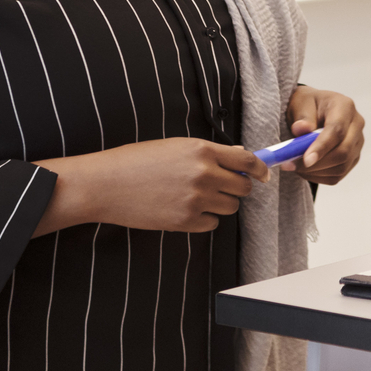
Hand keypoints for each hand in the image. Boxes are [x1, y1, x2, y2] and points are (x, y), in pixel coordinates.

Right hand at [31, 137, 266, 235]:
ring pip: (230, 208)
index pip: (247, 161)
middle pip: (243, 188)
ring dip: (221, 204)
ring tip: (198, 198)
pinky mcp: (185, 221)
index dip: (260, 170)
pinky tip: (188, 211)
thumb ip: (209, 152)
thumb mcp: (175, 146)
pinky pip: (212, 224)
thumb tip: (238, 156)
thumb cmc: (136, 161)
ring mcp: (196, 199)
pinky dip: (206, 220)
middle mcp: (204, 174)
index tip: (264, 176)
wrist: (106, 184)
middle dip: (236, 189)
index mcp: (202, 150)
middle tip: (221, 188)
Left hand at [284, 86, 366, 184]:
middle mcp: (356, 125)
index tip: (306, 160)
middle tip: (292, 165)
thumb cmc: (307, 105)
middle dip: (317, 163)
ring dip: (315, 171)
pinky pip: (337, 175)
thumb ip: (302, 116)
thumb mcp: (300, 103)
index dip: (322, 147)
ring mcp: (357, 143)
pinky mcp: (353, 158)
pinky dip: (318, 177)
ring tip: (295, 166)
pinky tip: (305, 169)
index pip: (337, 130)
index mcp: (345, 106)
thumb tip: (301, 129)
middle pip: (343, 152)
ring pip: (340, 167)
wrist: (314, 111)